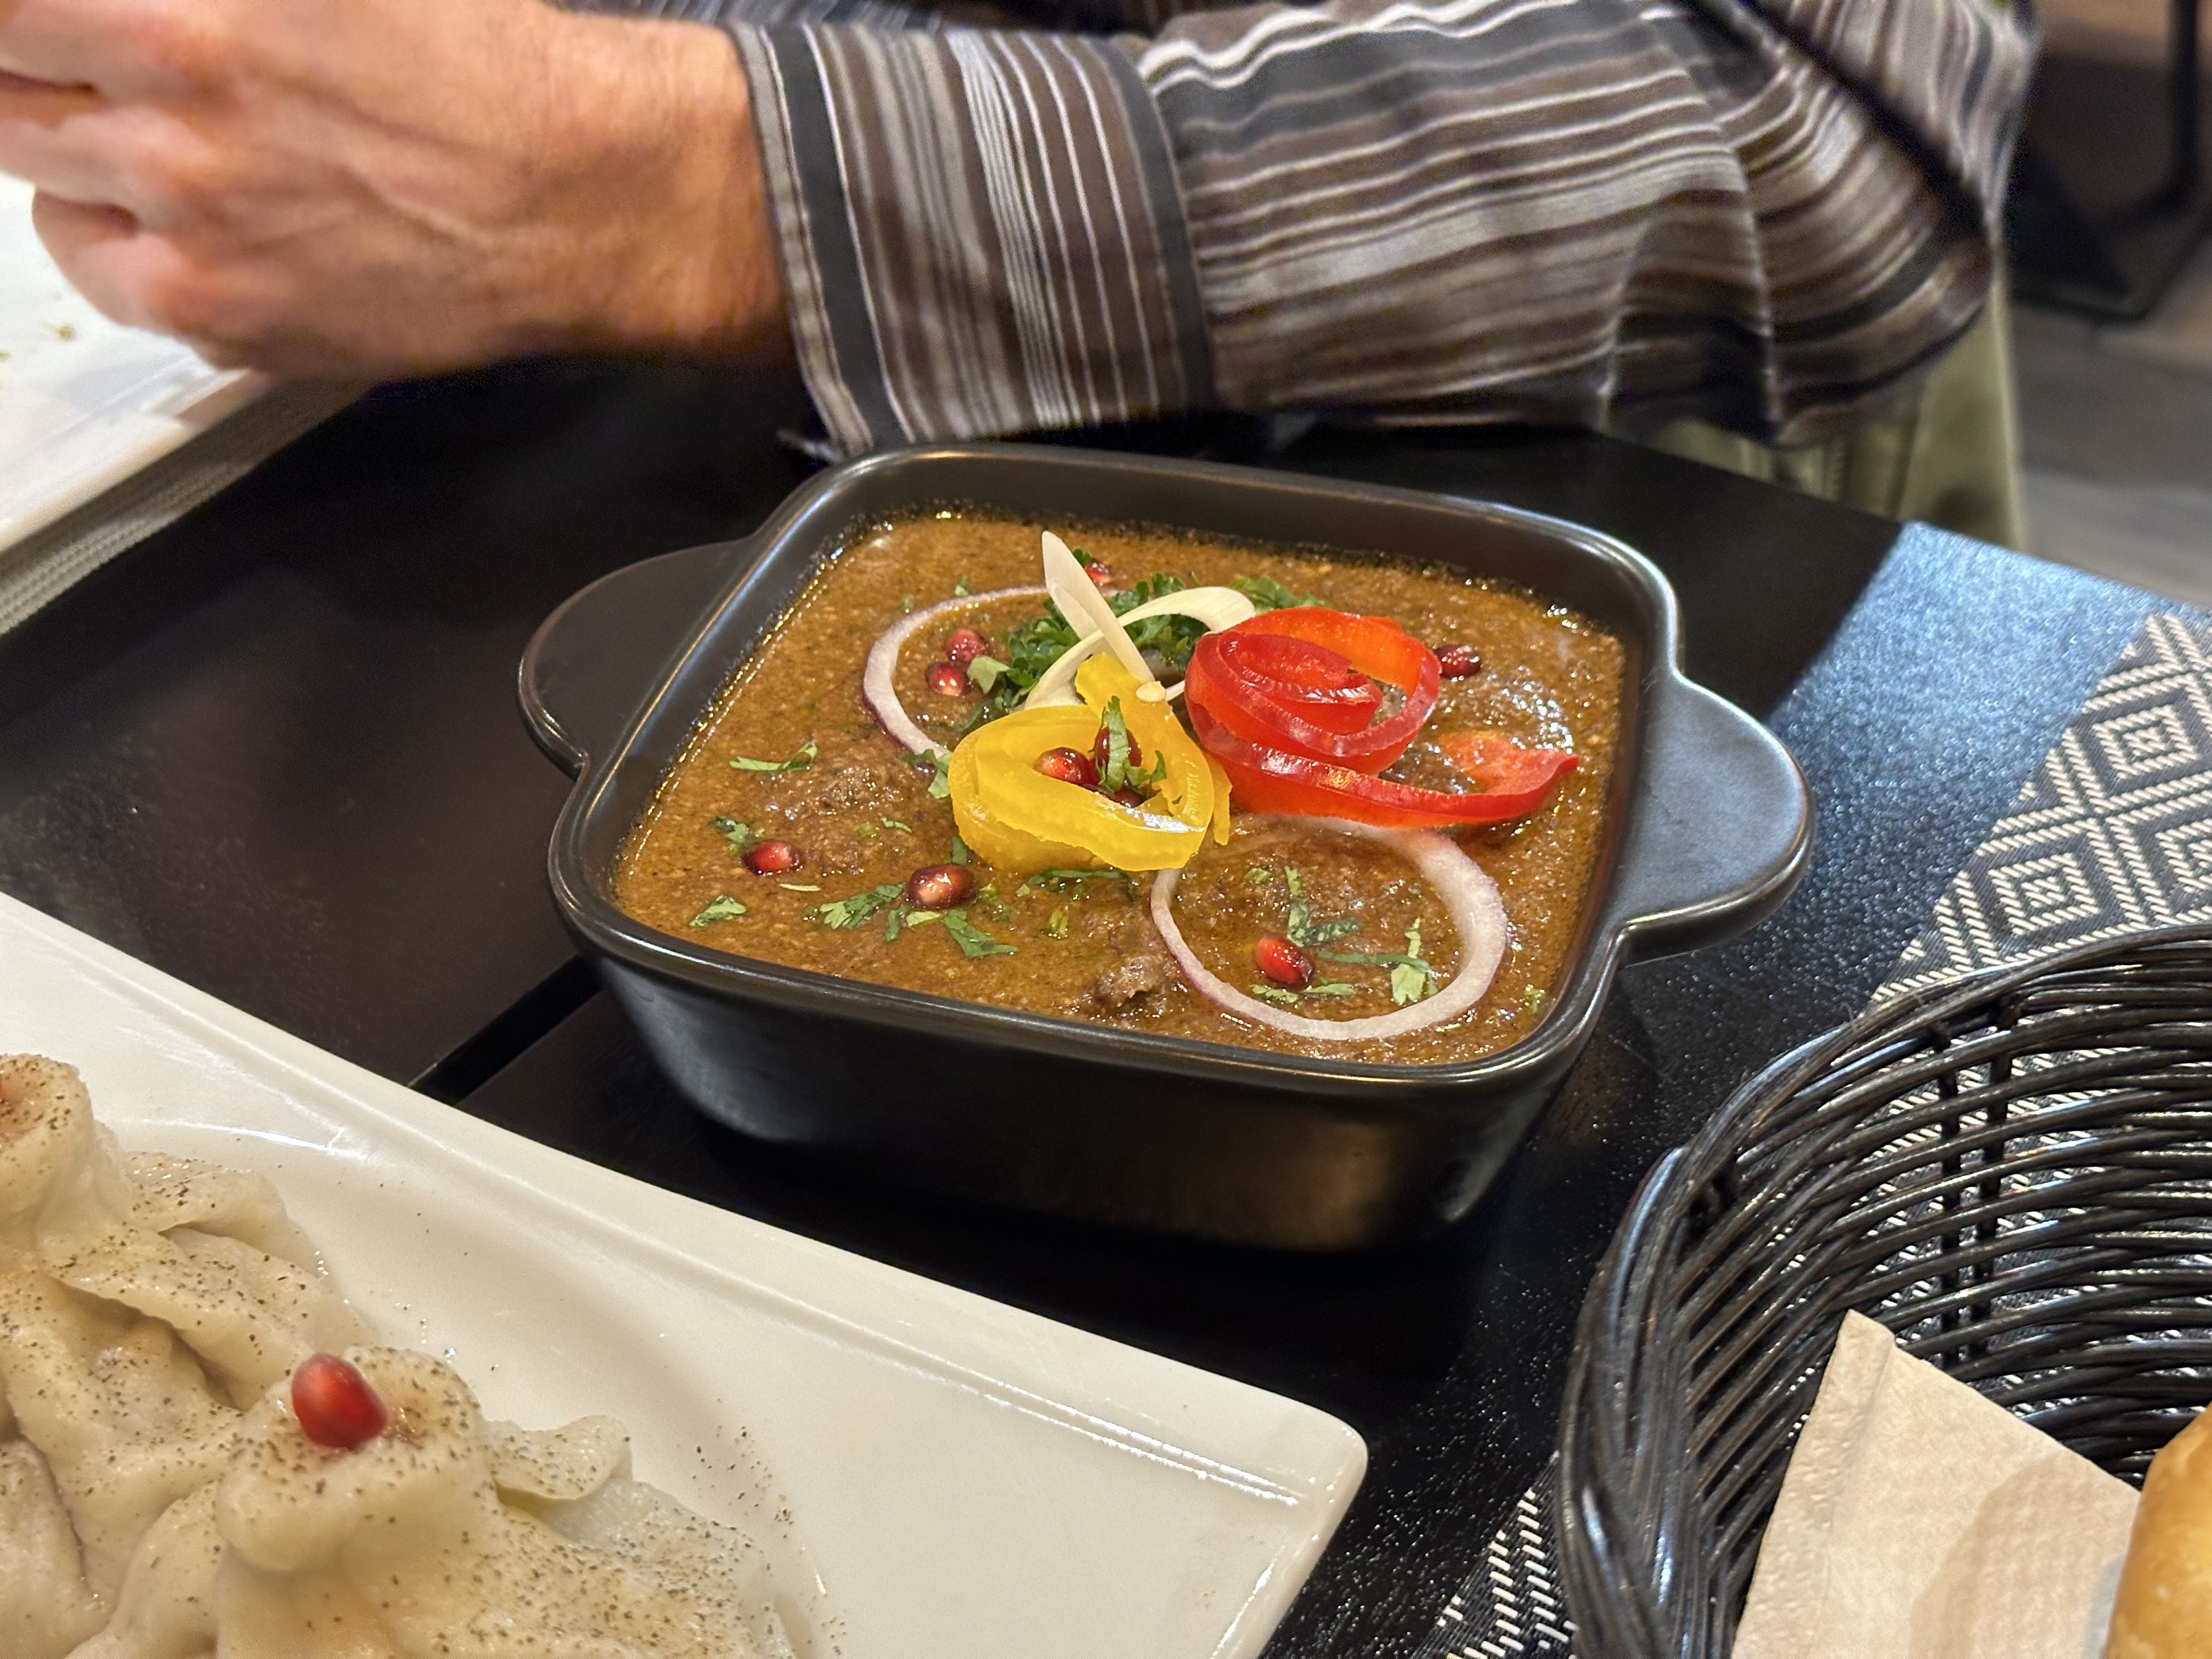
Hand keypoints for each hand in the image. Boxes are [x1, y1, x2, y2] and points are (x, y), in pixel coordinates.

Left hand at [0, 0, 787, 375]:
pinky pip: (105, 276)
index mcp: (187, 17)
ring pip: (37, 179)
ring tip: (170, 144)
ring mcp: (191, 237)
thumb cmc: (485, 71)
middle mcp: (174, 128)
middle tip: (102, 74)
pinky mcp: (222, 321)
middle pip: (6, 90)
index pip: (12, 13)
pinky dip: (122, 243)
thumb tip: (115, 14)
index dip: (27, 21)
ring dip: (79, 151)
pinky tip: (193, 221)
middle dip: (45, 70)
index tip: (50, 28)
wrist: (584, 198)